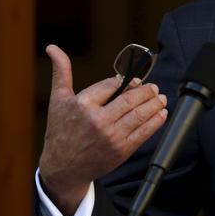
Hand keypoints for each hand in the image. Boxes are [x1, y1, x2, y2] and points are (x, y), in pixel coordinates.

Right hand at [38, 44, 167, 215]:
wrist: (62, 168)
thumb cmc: (60, 130)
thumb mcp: (58, 99)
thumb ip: (61, 72)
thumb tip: (53, 47)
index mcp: (82, 104)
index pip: (113, 85)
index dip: (128, 81)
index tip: (136, 80)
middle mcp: (97, 120)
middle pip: (131, 99)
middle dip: (147, 91)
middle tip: (154, 88)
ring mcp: (111, 136)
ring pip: (140, 114)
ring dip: (155, 104)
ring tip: (161, 98)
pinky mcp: (121, 150)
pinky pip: (144, 132)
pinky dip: (156, 121)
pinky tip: (161, 113)